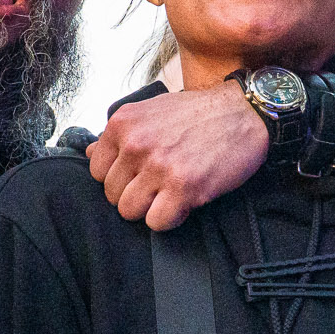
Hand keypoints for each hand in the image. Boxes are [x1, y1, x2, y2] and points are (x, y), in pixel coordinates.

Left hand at [88, 82, 268, 229]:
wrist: (245, 112)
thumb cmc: (200, 113)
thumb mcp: (152, 111)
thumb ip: (120, 134)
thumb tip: (89, 153)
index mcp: (123, 124)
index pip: (97, 171)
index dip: (120, 177)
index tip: (140, 174)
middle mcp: (135, 144)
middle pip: (112, 195)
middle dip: (135, 194)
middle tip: (160, 185)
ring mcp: (158, 166)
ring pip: (129, 211)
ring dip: (150, 208)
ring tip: (170, 193)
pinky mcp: (183, 187)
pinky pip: (157, 222)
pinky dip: (170, 218)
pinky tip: (184, 201)